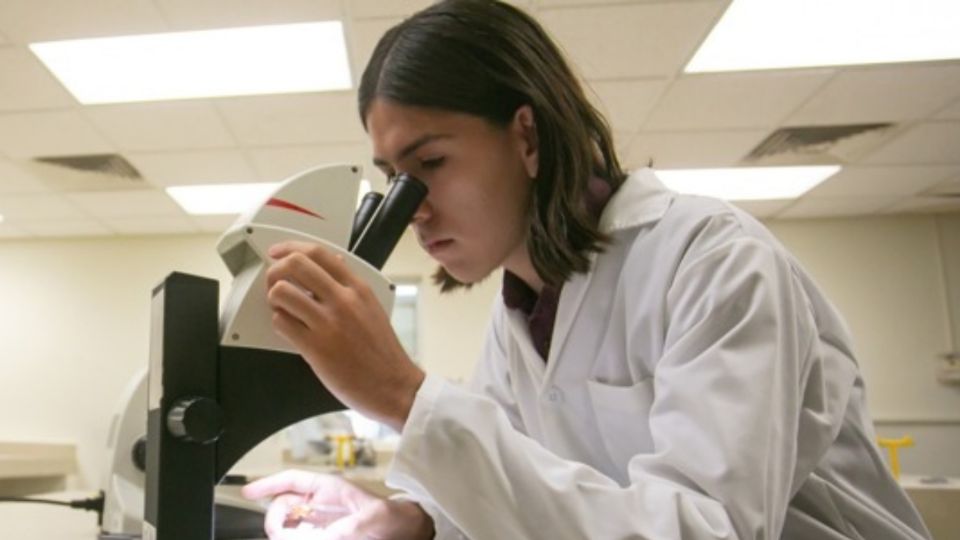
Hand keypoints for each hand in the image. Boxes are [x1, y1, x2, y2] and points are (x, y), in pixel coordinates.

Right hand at [242, 470, 433, 539]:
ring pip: (288, 525)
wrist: (405, 532)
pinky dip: (294, 537)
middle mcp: (319, 504)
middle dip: (276, 520)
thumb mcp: (374, 517)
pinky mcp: (322, 536)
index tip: (248, 491)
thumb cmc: (393, 517)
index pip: (292, 480)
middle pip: (283, 507)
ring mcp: (319, 522)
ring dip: (285, 532)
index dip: (268, 483)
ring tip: (293, 537)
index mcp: (329, 489)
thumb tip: (324, 536)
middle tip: (281, 534)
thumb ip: (349, 526)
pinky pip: (300, 536)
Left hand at [265, 241, 424, 430]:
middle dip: (276, 270)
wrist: (394, 385)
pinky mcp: (316, 347)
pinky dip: (279, 322)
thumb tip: (334, 264)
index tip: (278, 252)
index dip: (291, 247)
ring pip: (282, 292)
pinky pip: (282, 323)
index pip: (319, 253)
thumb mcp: (373, 308)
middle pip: (296, 265)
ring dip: (273, 298)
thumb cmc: (383, 353)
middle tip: (274, 280)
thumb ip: (351, 286)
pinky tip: (288, 328)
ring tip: (281, 307)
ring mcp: (329, 324)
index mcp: (358, 289)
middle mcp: (343, 301)